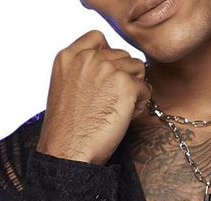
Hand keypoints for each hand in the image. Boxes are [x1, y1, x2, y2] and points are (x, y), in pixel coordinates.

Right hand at [36, 29, 151, 164]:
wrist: (68, 151)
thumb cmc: (67, 130)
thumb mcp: (64, 89)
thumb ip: (82, 72)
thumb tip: (108, 70)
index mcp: (68, 56)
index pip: (98, 38)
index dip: (109, 57)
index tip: (107, 79)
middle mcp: (88, 57)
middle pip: (122, 55)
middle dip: (123, 77)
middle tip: (113, 103)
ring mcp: (107, 68)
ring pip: (137, 68)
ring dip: (134, 89)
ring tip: (120, 110)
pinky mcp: (125, 85)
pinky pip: (145, 88)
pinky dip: (140, 104)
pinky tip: (126, 118)